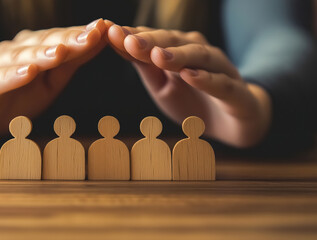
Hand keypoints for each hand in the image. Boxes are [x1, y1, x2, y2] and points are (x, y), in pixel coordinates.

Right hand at [0, 19, 106, 145]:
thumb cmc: (19, 96)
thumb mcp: (52, 82)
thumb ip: (72, 62)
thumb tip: (100, 41)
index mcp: (35, 48)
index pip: (62, 39)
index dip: (83, 34)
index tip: (106, 28)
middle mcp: (17, 51)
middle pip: (45, 43)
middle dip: (70, 38)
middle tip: (93, 34)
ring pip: (23, 57)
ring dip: (43, 53)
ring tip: (62, 51)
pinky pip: (0, 79)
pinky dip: (15, 75)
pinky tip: (29, 72)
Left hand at [106, 21, 270, 147]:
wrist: (232, 123)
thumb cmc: (192, 101)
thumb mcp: (162, 86)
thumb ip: (145, 67)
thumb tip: (118, 44)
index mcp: (178, 51)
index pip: (152, 40)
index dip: (131, 36)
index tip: (109, 31)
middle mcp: (198, 54)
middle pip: (173, 42)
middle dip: (150, 41)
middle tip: (128, 40)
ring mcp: (219, 70)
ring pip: (199, 57)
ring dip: (177, 55)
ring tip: (157, 56)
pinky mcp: (235, 91)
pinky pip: (221, 83)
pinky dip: (206, 79)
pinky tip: (190, 76)